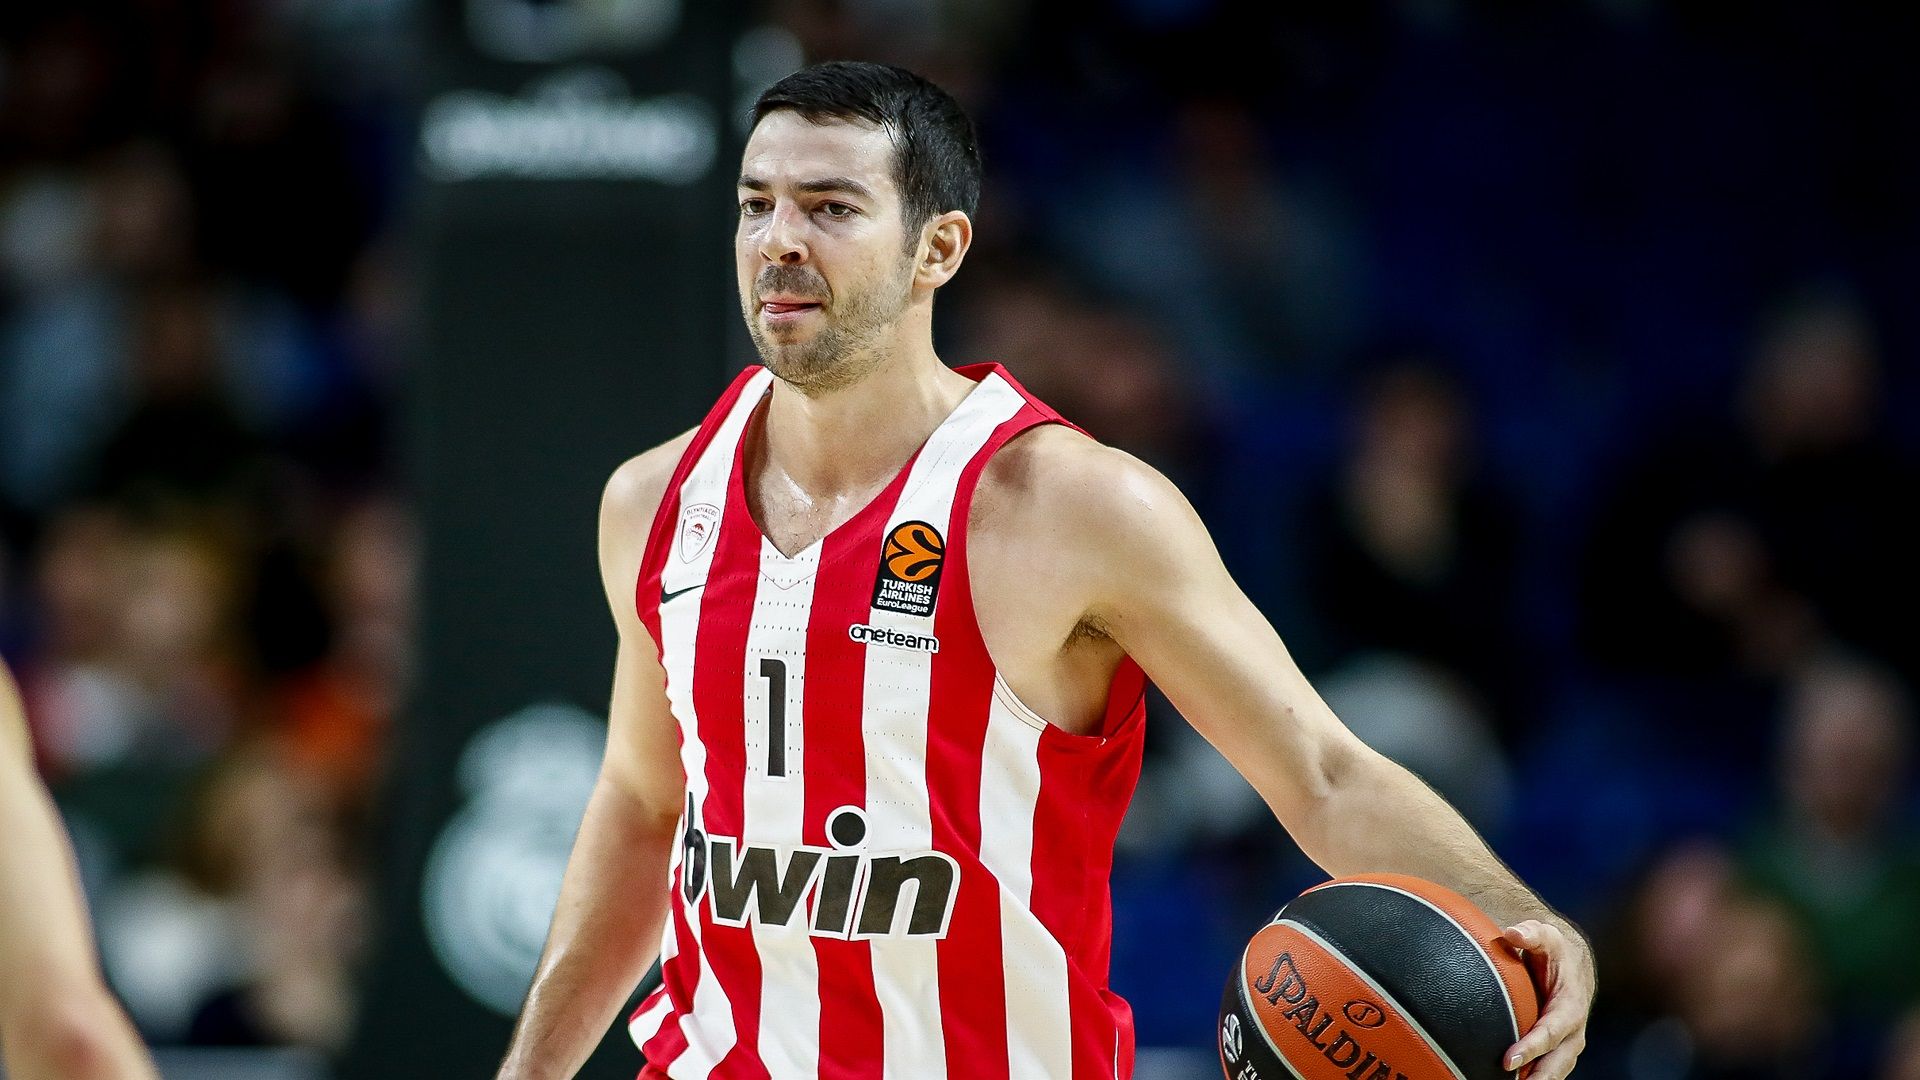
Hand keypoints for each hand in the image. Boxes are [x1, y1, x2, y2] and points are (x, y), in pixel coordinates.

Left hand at [1501, 919, 1593, 1077]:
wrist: (1572, 963)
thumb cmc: (1554, 950)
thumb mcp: (1545, 936)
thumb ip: (1530, 933)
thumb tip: (1512, 933)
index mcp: (1570, 1006)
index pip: (1550, 1032)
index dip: (1531, 1047)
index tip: (1508, 1059)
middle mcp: (1573, 1029)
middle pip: (1557, 1061)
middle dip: (1537, 1076)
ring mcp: (1567, 1041)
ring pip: (1556, 1069)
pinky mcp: (1558, 1047)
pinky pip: (1549, 1068)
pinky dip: (1535, 1076)